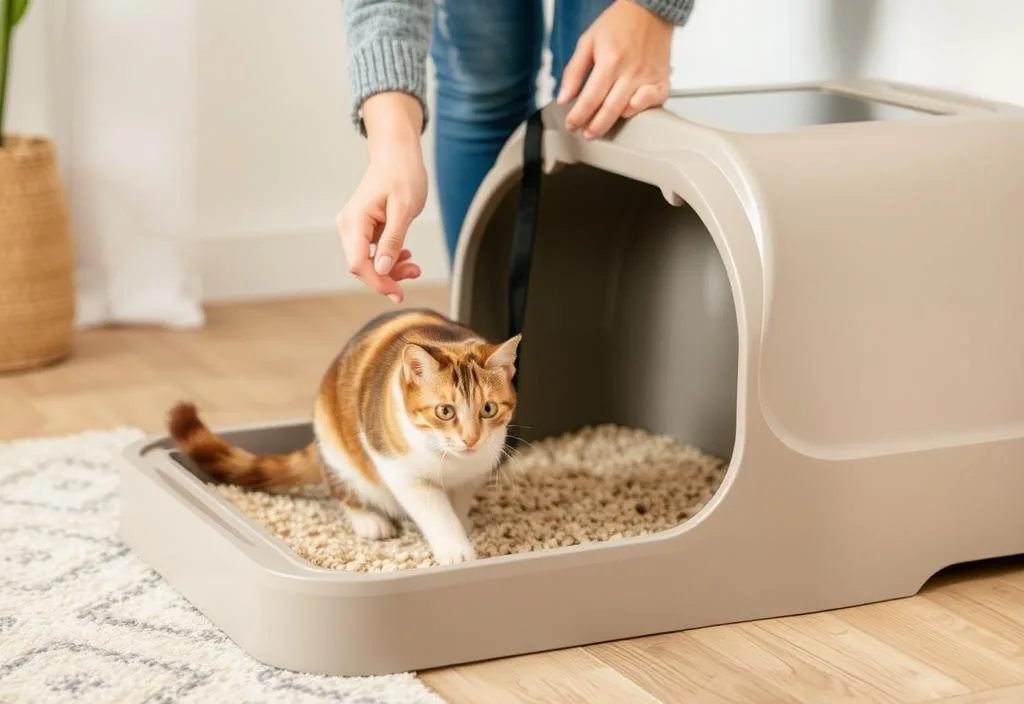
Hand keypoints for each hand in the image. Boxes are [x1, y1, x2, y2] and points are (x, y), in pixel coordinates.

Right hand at [337, 92, 427, 302]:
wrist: (397, 152)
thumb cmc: (403, 174)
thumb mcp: (404, 209)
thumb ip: (393, 240)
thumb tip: (383, 270)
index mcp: (355, 221)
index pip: (358, 264)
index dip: (378, 283)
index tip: (398, 293)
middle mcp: (349, 226)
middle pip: (361, 266)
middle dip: (387, 277)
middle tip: (415, 275)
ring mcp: (355, 226)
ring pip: (368, 260)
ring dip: (391, 269)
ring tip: (414, 266)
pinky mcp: (364, 227)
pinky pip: (373, 251)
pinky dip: (389, 257)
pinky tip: (406, 256)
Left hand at [557, 0, 673, 138]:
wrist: (650, 11)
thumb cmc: (619, 23)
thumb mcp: (588, 42)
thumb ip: (574, 72)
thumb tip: (563, 98)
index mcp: (610, 61)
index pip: (590, 99)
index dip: (578, 116)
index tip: (571, 125)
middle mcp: (630, 72)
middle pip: (609, 110)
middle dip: (593, 127)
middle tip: (585, 133)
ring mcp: (648, 78)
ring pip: (628, 112)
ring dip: (612, 123)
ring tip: (599, 127)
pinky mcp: (662, 82)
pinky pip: (651, 106)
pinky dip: (639, 112)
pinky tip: (627, 112)